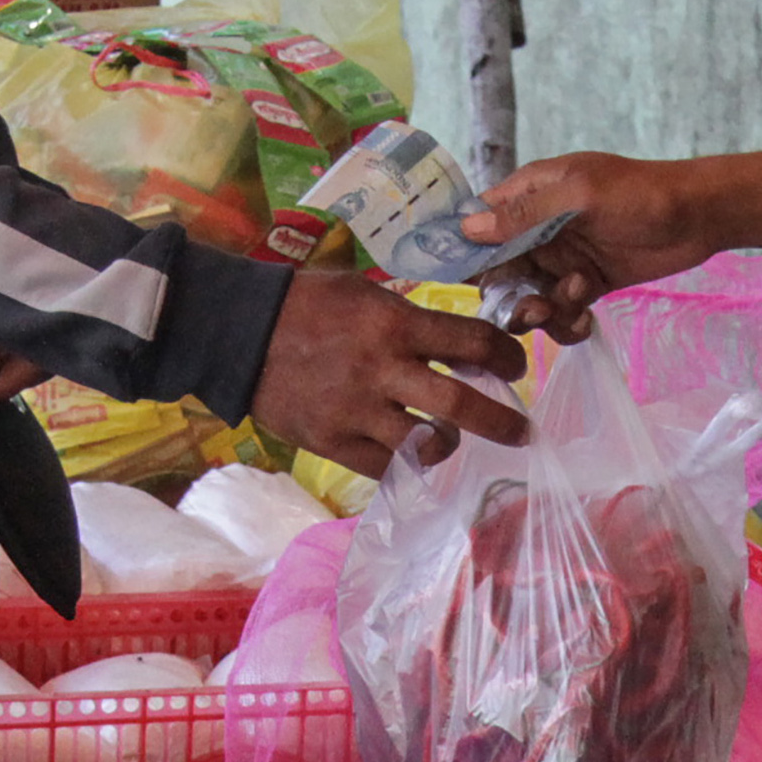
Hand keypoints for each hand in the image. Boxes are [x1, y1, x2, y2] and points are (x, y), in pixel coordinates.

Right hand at [247, 270, 530, 476]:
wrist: (239, 333)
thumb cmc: (307, 304)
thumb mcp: (364, 293)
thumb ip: (410, 319)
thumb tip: (458, 345)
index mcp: (394, 323)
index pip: (472, 343)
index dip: (505, 358)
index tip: (515, 367)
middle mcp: (382, 370)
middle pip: (461, 406)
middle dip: (502, 422)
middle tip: (521, 432)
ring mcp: (357, 412)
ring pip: (426, 445)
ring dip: (448, 446)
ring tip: (449, 442)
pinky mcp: (332, 442)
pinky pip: (386, 468)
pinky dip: (404, 466)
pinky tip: (409, 457)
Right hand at [461, 152, 719, 341]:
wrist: (697, 217)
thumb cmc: (638, 194)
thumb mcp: (579, 197)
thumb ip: (525, 214)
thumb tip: (468, 229)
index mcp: (529, 195)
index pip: (479, 224)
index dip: (468, 255)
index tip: (471, 285)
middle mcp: (538, 229)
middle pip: (500, 271)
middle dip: (511, 296)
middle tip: (535, 308)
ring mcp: (561, 259)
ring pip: (528, 297)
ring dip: (543, 311)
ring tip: (573, 303)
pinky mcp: (585, 284)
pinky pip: (561, 311)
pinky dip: (568, 322)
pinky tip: (586, 320)